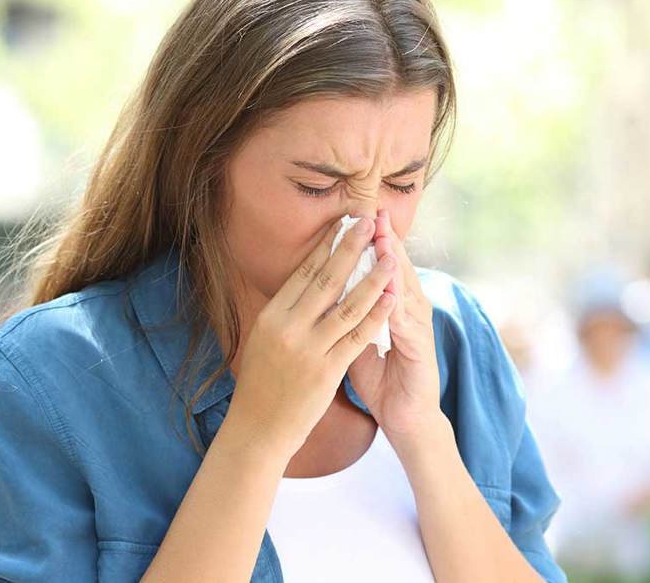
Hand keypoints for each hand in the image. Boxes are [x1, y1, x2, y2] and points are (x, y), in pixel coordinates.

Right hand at [225, 216, 397, 457]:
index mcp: (271, 315)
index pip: (303, 272)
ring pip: (347, 304)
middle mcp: (286, 327)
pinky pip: (357, 336)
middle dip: (351, 247)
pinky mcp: (326, 371)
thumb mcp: (264, 340)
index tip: (344, 222)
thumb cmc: (262, 383)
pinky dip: (376, 314)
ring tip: (390, 254)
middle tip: (369, 221)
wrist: (258, 428)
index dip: (326, 245)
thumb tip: (303, 280)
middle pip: (326, 279)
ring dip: (372, 277)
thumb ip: (285, 312)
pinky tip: (391, 298)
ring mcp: (306, 349)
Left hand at [345, 208, 442, 442]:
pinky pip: (408, 324)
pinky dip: (399, 305)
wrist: (408, 420)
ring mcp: (418, 329)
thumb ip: (345, 317)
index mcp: (391, 308)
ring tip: (383, 240)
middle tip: (374, 211)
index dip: (367, 242)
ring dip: (394, 265)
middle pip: (396, 269)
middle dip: (384, 240)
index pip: (378, 267)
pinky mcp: (422, 350)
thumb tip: (320, 293)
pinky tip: (391, 288)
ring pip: (405, 289)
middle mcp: (408, 312)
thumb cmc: (381, 382)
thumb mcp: (356, 343)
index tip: (351, 216)